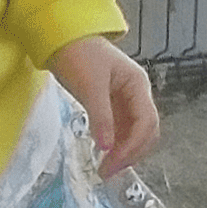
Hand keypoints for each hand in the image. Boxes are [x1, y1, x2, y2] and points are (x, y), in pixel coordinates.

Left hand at [54, 36, 161, 171]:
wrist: (61, 36)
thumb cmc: (77, 54)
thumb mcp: (90, 86)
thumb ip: (100, 117)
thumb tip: (106, 148)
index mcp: (138, 85)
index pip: (146, 122)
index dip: (132, 146)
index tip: (112, 162)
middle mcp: (136, 93)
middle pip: (145, 131)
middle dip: (131, 153)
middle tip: (108, 171)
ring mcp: (125, 99)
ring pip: (134, 132)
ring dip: (124, 151)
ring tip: (105, 168)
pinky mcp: (111, 104)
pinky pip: (120, 129)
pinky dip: (115, 143)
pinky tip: (103, 155)